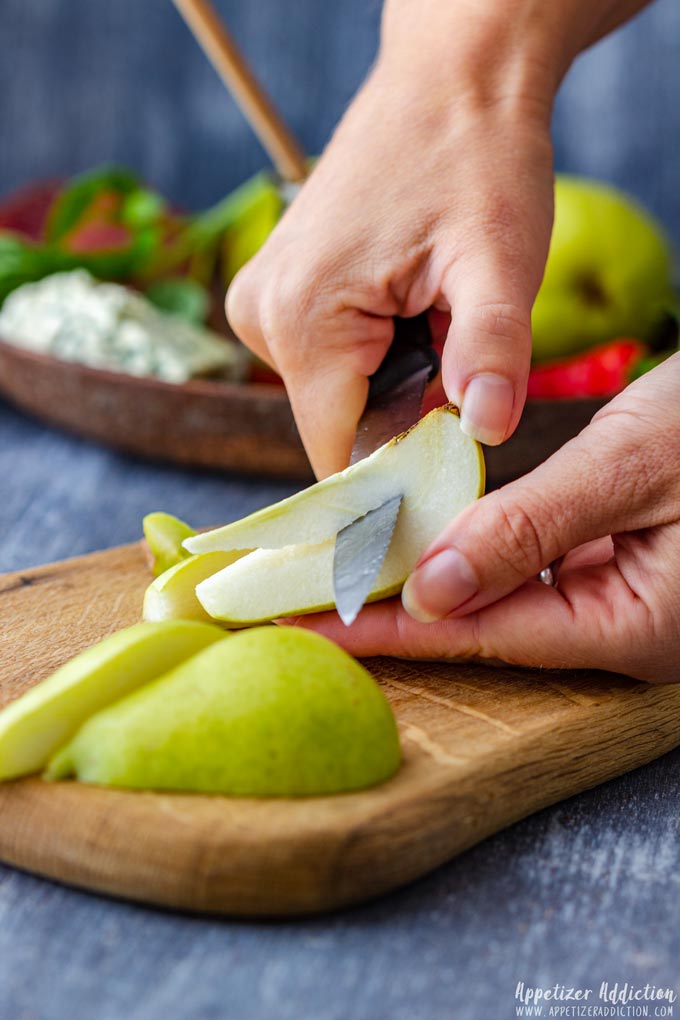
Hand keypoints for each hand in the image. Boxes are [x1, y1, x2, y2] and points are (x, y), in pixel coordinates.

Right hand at [227, 5, 560, 476]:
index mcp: (301, 321)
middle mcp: (261, 317)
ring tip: (430, 310)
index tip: (451, 463)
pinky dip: (376, 355)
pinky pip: (327, 362)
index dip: (399, 478)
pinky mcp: (277, 291)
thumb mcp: (500, 259)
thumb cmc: (476, 159)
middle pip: (339, 429)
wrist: (448, 80)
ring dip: (394, 382)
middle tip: (453, 349)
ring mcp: (262, 302)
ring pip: (336, 397)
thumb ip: (492, 352)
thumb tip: (487, 433)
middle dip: (405, 417)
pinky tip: (406, 302)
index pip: (338, 459)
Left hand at [292, 356, 679, 684]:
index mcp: (638, 627)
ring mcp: (623, 601)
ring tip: (337, 571)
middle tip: (296, 604)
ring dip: (422, 581)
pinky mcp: (617, 567)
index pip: (483, 636)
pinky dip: (472, 552)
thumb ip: (533, 529)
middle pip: (482, 627)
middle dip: (389, 613)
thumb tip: (431, 589)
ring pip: (500, 599)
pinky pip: (528, 569)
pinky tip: (418, 538)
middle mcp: (625, 630)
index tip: (302, 628)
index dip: (386, 633)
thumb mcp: (635, 466)